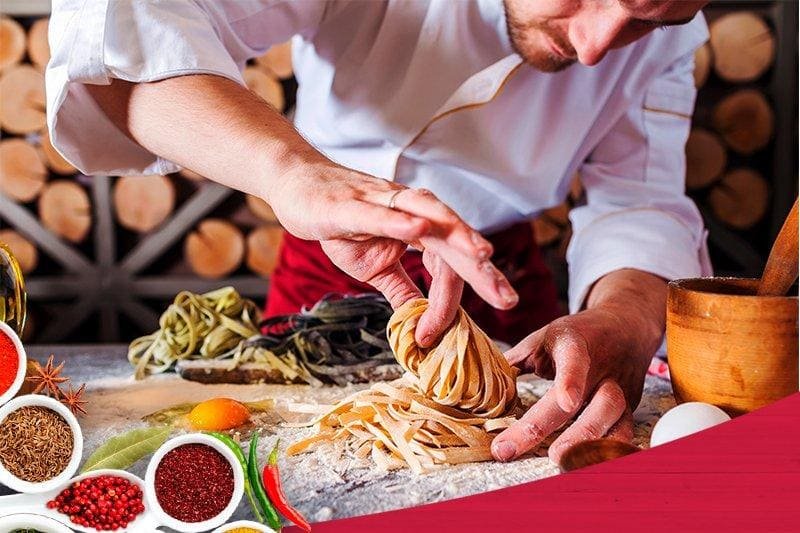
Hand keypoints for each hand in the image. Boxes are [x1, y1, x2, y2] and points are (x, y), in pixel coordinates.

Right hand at [270, 164, 518, 344]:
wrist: (297, 186)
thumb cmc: (338, 223)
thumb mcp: (373, 267)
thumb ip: (401, 290)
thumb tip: (420, 325)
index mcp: (419, 228)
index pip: (446, 266)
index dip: (446, 302)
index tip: (436, 336)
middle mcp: (411, 210)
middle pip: (454, 240)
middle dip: (482, 270)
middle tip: (508, 298)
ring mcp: (384, 202)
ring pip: (430, 218)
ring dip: (457, 235)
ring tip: (482, 255)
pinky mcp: (353, 202)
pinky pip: (383, 212)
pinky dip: (402, 220)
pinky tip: (420, 229)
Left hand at [490, 271, 666, 463]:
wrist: (626, 325)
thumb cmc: (575, 335)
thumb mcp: (543, 337)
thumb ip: (515, 360)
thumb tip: (481, 385)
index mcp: (575, 343)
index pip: (574, 359)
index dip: (571, 380)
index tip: (566, 402)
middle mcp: (601, 367)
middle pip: (581, 397)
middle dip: (547, 426)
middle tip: (512, 449)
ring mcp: (619, 388)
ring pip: (611, 416)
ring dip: (584, 442)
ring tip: (558, 462)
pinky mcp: (630, 407)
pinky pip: (624, 432)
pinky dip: (608, 451)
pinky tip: (587, 466)